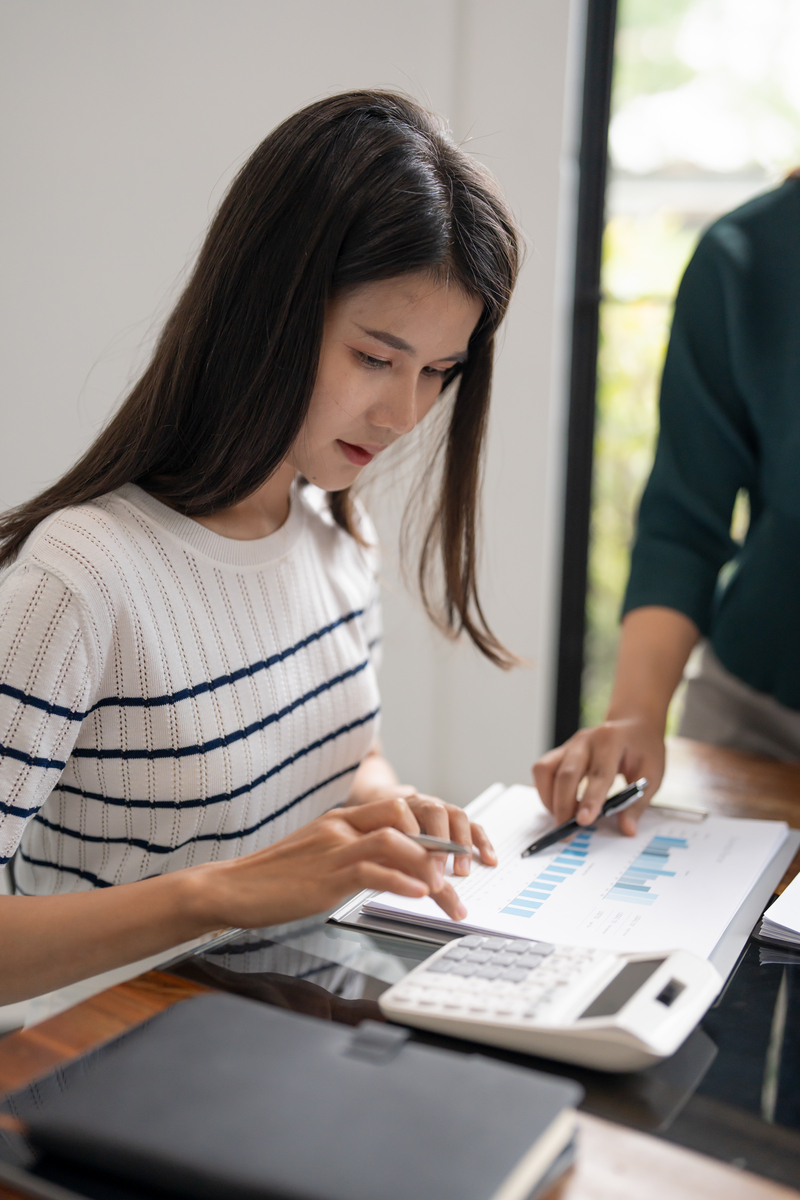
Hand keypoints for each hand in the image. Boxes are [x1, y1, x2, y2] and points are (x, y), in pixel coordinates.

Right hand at [192, 796, 466, 929]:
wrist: (230, 889)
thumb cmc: (274, 880)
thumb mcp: (320, 858)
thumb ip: (354, 855)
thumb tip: (394, 869)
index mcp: (343, 820)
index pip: (401, 807)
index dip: (434, 826)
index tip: (458, 854)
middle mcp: (342, 827)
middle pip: (407, 817)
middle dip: (442, 843)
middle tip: (464, 873)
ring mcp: (333, 849)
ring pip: (397, 844)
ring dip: (430, 868)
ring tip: (449, 893)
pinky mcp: (325, 875)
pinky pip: (371, 870)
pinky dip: (401, 881)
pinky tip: (420, 894)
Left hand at [396, 788, 496, 876]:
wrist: (390, 805)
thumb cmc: (387, 825)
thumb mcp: (382, 833)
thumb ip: (389, 844)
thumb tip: (396, 869)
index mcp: (404, 804)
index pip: (410, 815)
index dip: (415, 838)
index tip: (419, 862)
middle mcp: (426, 803)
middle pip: (437, 813)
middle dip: (442, 842)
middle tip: (439, 870)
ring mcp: (444, 809)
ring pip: (458, 817)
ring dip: (463, 844)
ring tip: (463, 871)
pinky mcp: (457, 821)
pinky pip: (473, 828)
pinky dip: (482, 843)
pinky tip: (490, 860)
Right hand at [533, 717, 665, 835]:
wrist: (633, 724)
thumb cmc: (643, 749)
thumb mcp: (652, 774)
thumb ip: (638, 803)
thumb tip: (627, 830)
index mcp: (611, 740)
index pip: (599, 773)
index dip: (590, 799)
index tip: (583, 822)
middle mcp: (586, 739)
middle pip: (566, 773)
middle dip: (563, 805)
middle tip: (567, 832)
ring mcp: (570, 744)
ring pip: (546, 770)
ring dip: (549, 798)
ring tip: (561, 819)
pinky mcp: (560, 751)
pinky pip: (542, 770)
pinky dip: (545, 791)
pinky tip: (557, 806)